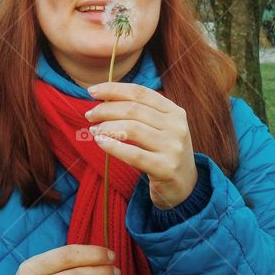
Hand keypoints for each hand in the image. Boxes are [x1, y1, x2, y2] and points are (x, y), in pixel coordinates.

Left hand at [85, 82, 197, 208]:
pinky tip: (100, 142)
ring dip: (107, 127)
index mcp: (174, 111)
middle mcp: (176, 126)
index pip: (140, 93)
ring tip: (94, 130)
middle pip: (133, 109)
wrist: (185, 185)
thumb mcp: (160, 128)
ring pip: (132, 129)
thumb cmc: (164, 152)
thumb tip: (104, 99)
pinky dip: (113, 146)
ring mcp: (172, 147)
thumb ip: (140, 113)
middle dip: (106, 109)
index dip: (114, 89)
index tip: (92, 91)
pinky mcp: (165, 168)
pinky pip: (133, 154)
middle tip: (89, 115)